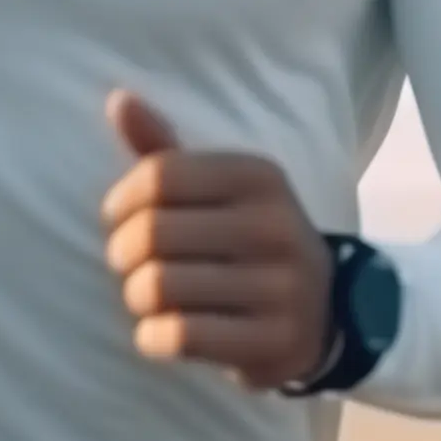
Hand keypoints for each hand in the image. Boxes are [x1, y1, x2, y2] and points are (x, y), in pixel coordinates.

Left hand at [100, 89, 332, 390]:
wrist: (322, 312)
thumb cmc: (246, 241)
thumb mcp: (218, 191)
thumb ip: (165, 151)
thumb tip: (118, 99)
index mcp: (259, 177)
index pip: (159, 176)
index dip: (120, 202)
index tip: (118, 219)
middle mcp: (275, 225)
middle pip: (152, 234)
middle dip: (122, 255)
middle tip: (129, 265)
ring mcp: (280, 287)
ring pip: (160, 288)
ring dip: (136, 298)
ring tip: (147, 298)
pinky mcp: (274, 341)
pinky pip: (180, 337)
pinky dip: (153, 338)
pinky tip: (161, 332)